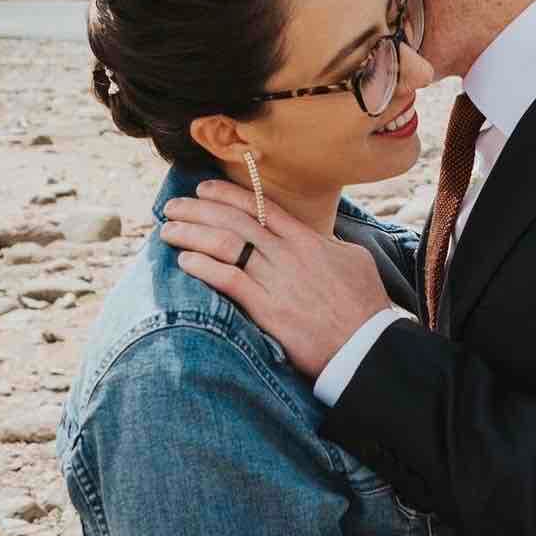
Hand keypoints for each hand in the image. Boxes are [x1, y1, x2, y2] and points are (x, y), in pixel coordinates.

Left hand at [160, 181, 390, 377]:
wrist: (367, 345)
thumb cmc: (365, 306)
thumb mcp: (354, 260)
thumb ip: (329, 245)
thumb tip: (318, 239)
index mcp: (308, 240)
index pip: (261, 207)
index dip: (228, 195)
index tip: (203, 189)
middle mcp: (288, 254)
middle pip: (235, 220)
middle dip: (198, 209)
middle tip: (171, 206)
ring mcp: (277, 280)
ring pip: (225, 245)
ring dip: (191, 234)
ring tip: (167, 230)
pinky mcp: (268, 310)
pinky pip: (228, 280)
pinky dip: (203, 267)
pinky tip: (184, 261)